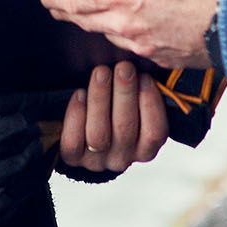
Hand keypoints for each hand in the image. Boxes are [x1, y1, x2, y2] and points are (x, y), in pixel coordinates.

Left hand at [41, 0, 226, 68]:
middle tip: (59, 6)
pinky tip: (129, 26)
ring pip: (107, 34)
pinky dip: (123, 34)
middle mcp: (124, 24)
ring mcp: (141, 44)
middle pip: (84, 20)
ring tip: (91, 13)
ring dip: (95, 23)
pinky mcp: (160, 57)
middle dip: (68, 12)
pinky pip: (131, 46)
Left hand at [53, 62, 168, 174]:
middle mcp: (122, 159)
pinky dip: (76, 115)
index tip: (145, 77)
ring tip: (101, 72)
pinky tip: (79, 94)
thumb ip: (139, 91)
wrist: (78, 131)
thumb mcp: (131, 103)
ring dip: (100, 99)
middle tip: (124, 67)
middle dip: (125, 94)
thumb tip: (144, 66)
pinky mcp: (72, 159)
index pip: (155, 133)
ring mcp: (96, 161)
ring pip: (99, 134)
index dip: (151, 104)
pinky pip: (73, 142)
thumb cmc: (111, 108)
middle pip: (125, 129)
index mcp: (144, 149)